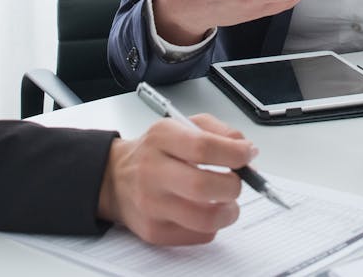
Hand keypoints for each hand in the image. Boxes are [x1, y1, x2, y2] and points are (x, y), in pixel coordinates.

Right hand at [97, 114, 253, 244]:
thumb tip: (245, 150)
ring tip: (227, 202)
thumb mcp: (181, 125)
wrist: (115, 178)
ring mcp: (151, 205)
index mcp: (161, 139)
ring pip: (205, 218)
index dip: (235, 153)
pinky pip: (199, 236)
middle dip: (233, 185)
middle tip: (236, 182)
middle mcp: (152, 171)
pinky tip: (205, 211)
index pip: (203, 147)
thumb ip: (217, 131)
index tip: (247, 154)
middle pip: (203, 186)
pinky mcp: (154, 231)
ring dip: (228, 211)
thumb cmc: (154, 152)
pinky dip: (212, 225)